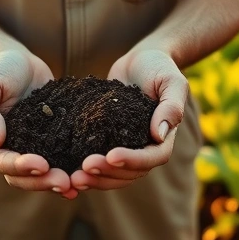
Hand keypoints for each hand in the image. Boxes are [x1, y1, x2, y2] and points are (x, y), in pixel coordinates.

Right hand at [0, 49, 78, 198]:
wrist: (20, 61)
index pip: (0, 161)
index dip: (19, 166)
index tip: (41, 165)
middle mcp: (11, 150)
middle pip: (21, 177)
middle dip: (42, 182)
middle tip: (64, 182)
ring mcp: (32, 148)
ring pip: (41, 175)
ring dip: (56, 182)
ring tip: (76, 184)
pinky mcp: (51, 141)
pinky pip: (59, 160)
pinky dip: (70, 170)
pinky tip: (89, 175)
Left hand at [70, 46, 187, 190]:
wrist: (139, 61)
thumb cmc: (159, 67)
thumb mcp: (170, 80)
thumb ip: (171, 105)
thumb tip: (160, 135)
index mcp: (163, 139)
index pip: (151, 158)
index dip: (132, 160)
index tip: (111, 155)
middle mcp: (144, 149)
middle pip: (129, 173)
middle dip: (107, 174)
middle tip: (83, 170)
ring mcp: (125, 148)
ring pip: (112, 174)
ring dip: (94, 179)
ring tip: (73, 179)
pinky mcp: (106, 142)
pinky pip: (98, 162)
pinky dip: (85, 170)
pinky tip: (67, 172)